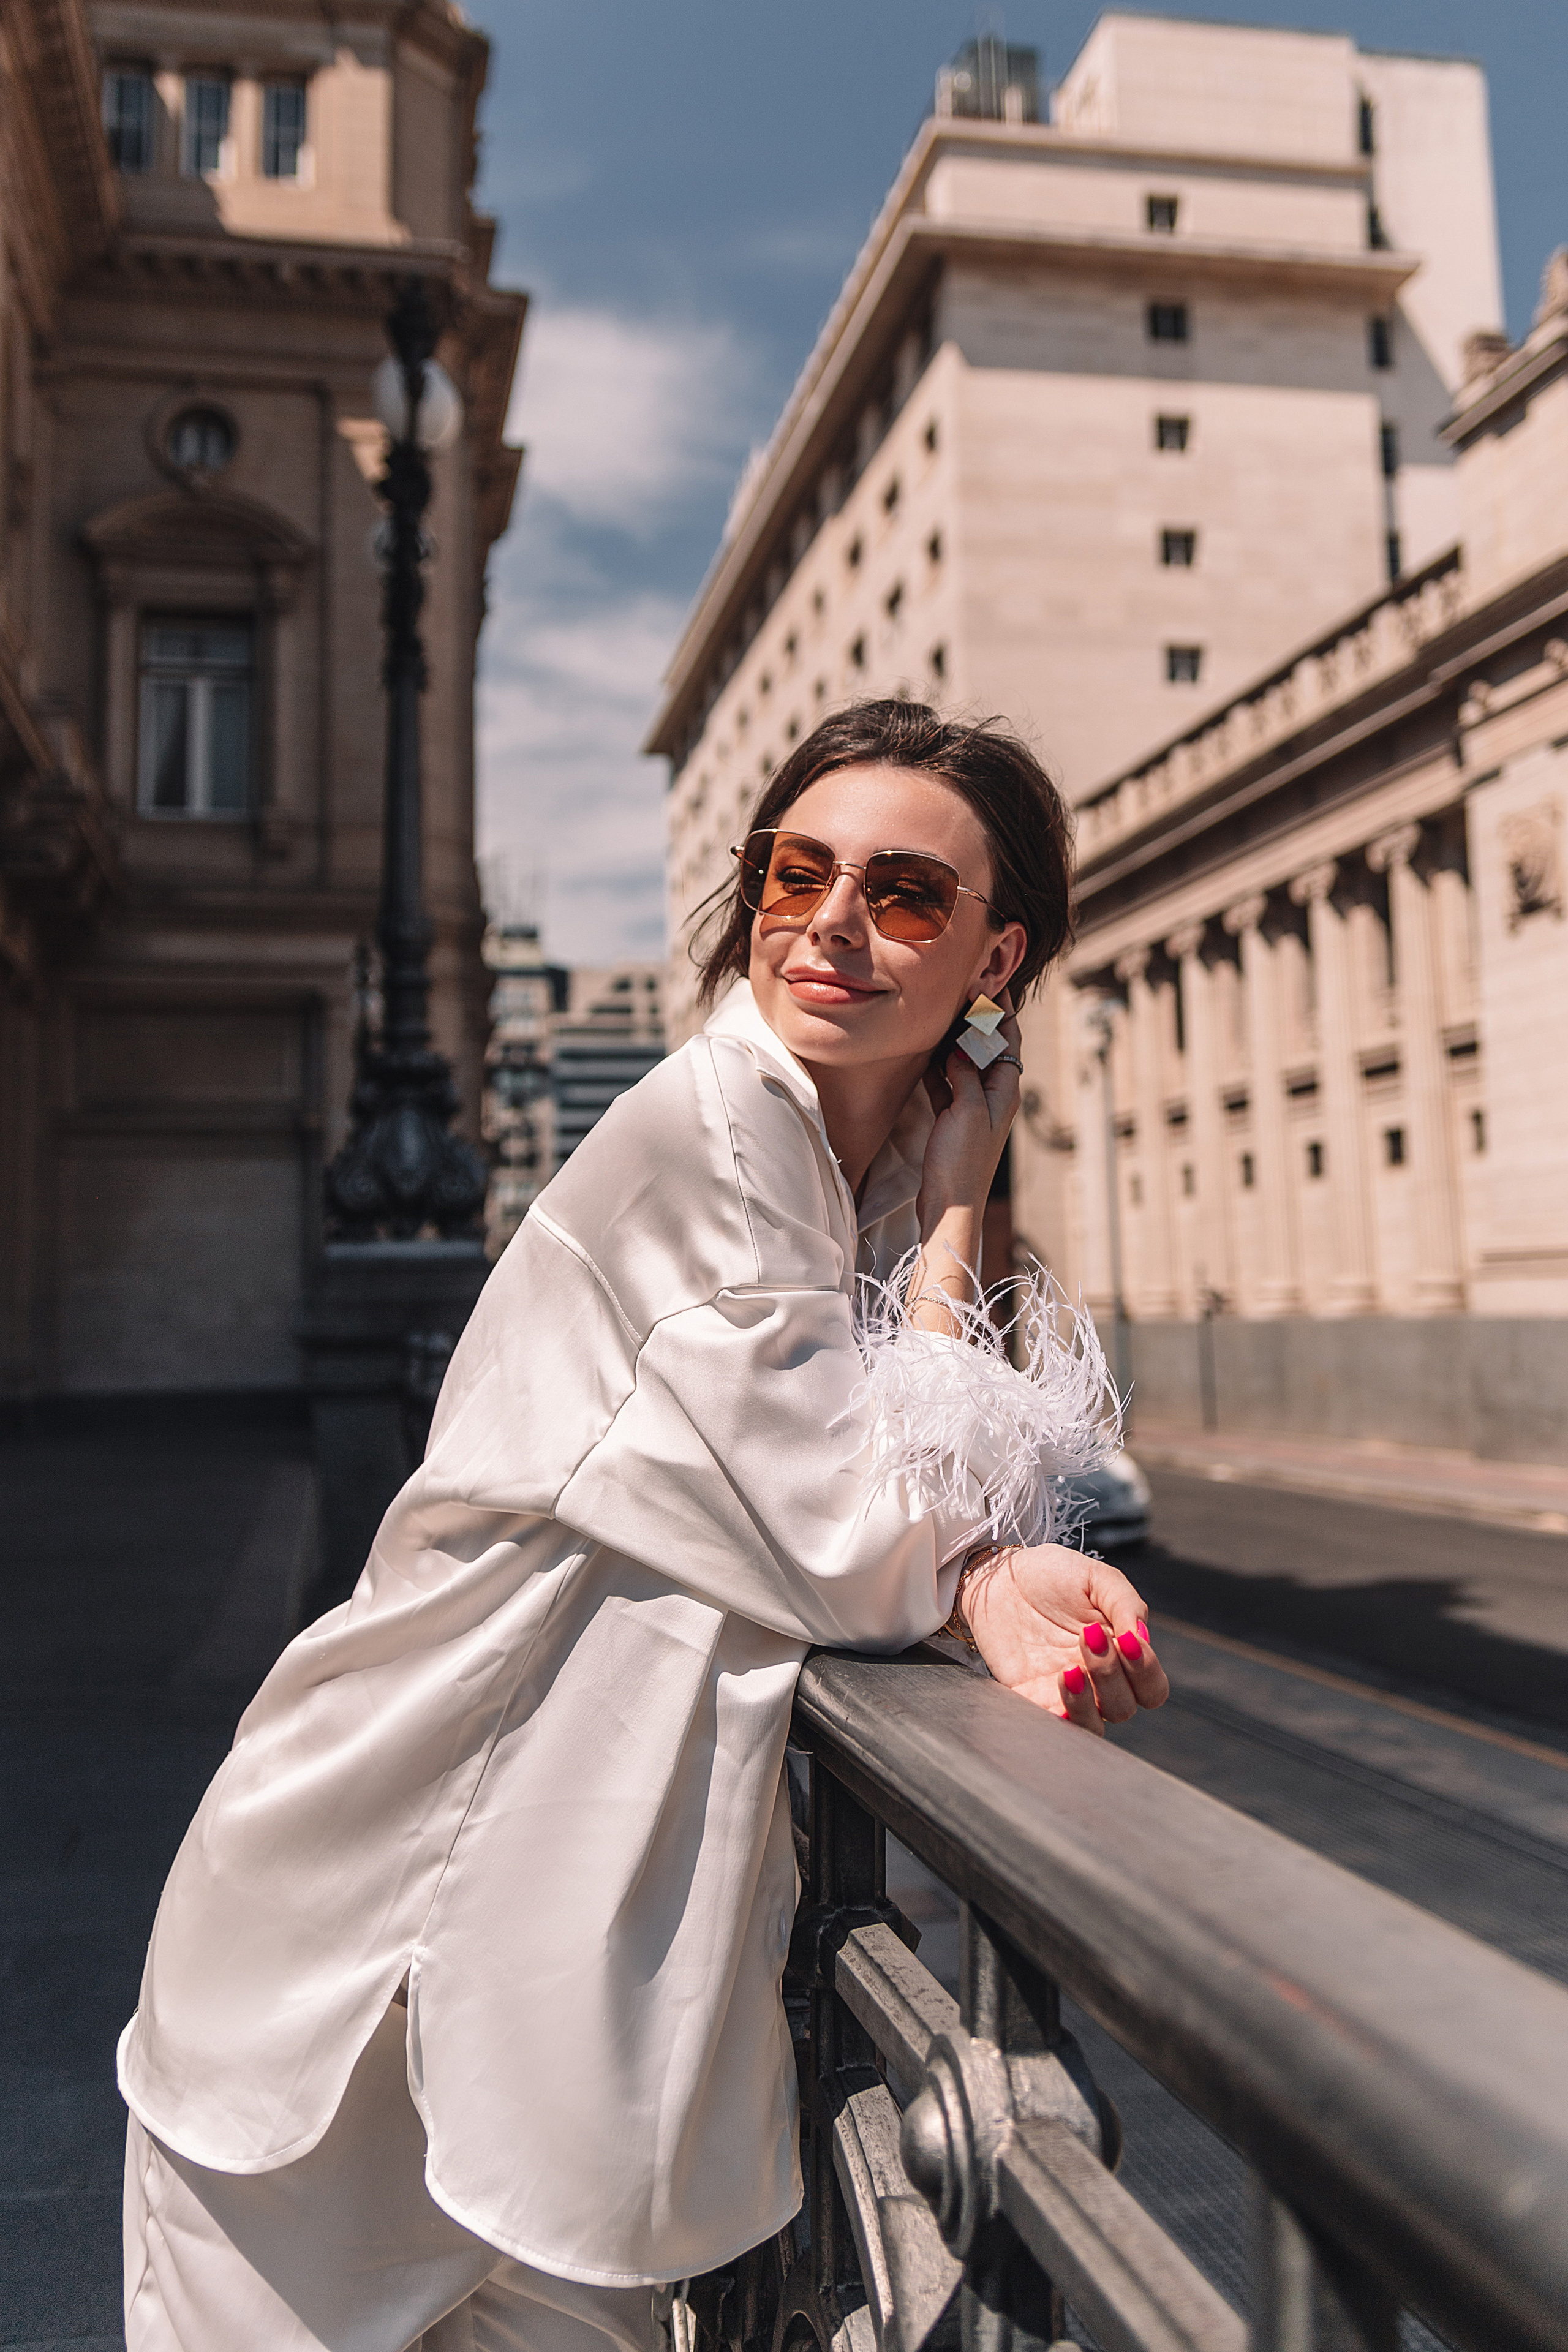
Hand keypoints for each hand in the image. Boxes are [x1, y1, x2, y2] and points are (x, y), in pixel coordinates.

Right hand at [916, 989, 1021, 1238]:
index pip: (1008, 1040)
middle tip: (961, 991)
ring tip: (941, 1013)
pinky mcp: (953, 1121)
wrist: (949, 1205)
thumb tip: (962, 1048)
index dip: (1001, 1011)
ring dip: (955, 1041)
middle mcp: (993, 1097)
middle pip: (987, 1048)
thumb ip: (966, 1075)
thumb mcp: (967, 1110)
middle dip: (977, 1020)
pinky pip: (947, 1084)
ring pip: (965, 1064)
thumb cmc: (962, 1162)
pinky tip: (924, 1053)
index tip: (991, 983)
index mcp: (1004, 1091)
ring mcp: (972, 1109)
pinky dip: (938, 1066)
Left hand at [961, 1544, 1169, 1733]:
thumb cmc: (1053, 1575)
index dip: (1146, 1671)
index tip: (1125, 1638)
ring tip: (1069, 1669)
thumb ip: (1126, 1604)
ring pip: (1092, 1725)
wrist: (1001, 1574)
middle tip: (1088, 1636)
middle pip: (1124, 1707)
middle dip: (1110, 1675)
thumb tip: (1140, 1638)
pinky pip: (1049, 1722)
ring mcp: (1064, 1692)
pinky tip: (1055, 1685)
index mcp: (1120, 1656)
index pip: (1151, 1688)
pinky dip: (1057, 1713)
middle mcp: (1097, 1681)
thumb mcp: (1096, 1578)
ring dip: (1086, 1703)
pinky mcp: (1030, 1696)